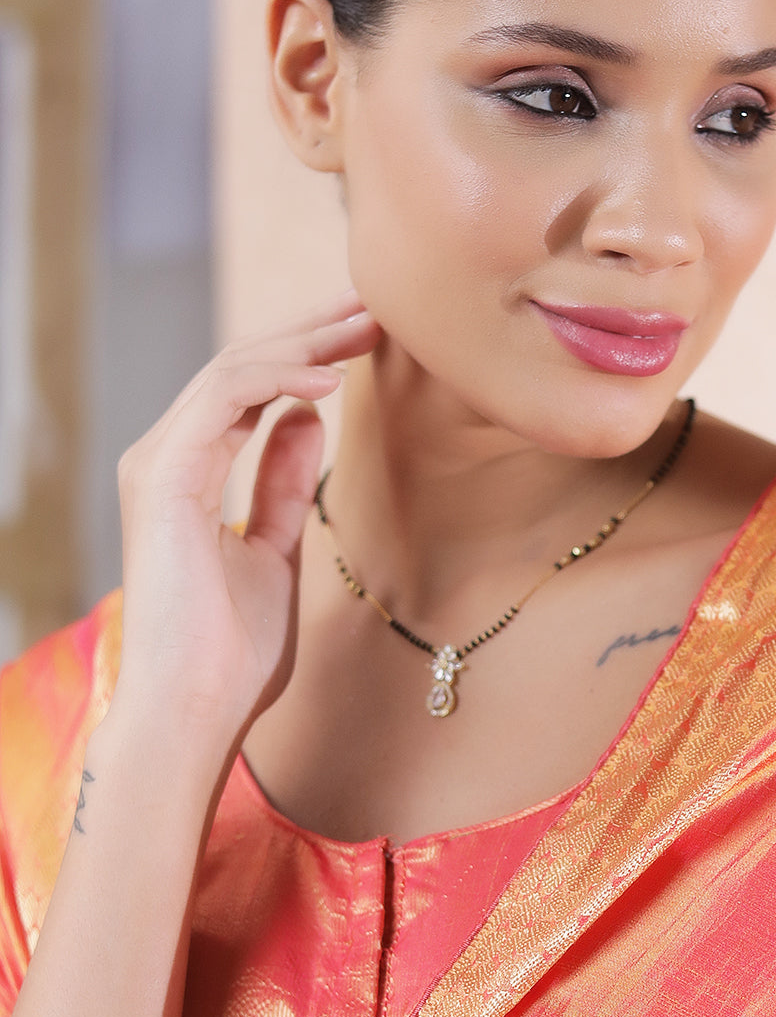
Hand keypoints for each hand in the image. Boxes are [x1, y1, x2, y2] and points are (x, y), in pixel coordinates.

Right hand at [110, 288, 380, 749]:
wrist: (196, 710)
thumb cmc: (232, 651)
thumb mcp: (275, 547)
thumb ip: (282, 482)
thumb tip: (303, 419)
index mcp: (191, 471)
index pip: (251, 389)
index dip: (309, 353)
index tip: (367, 333)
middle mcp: (170, 457)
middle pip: (244, 367)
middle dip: (312, 331)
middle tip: (373, 306)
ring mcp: (160, 463)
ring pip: (233, 370)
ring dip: (303, 342)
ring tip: (364, 328)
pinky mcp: (164, 475)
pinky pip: (223, 398)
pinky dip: (275, 377)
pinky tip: (327, 379)